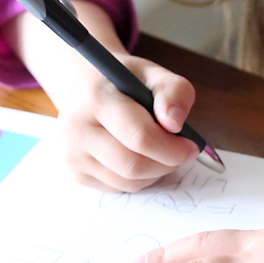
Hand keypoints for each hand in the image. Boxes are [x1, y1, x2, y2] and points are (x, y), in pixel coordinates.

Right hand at [54, 51, 199, 192]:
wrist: (87, 89)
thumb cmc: (125, 83)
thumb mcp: (154, 74)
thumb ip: (174, 91)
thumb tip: (175, 123)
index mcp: (96, 97)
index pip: (139, 136)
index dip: (172, 147)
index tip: (191, 147)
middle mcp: (76, 127)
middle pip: (133, 165)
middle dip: (166, 163)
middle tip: (181, 153)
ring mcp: (71, 153)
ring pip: (128, 181)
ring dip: (155, 172)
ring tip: (161, 151)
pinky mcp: (74, 172)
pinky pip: (118, 188)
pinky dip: (139, 178)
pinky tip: (140, 156)